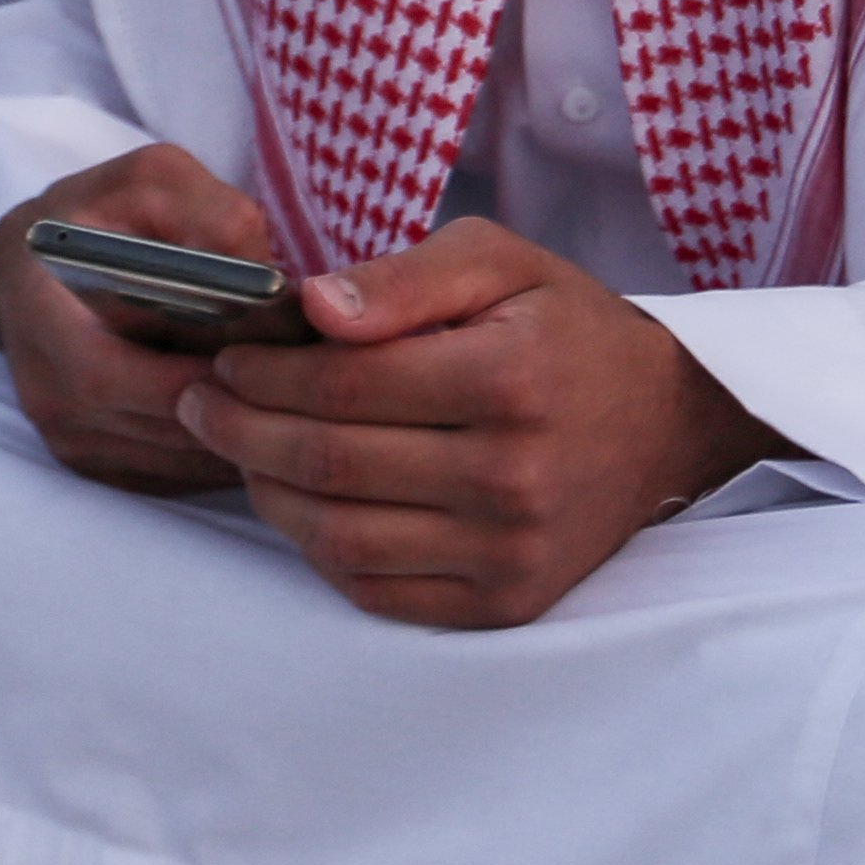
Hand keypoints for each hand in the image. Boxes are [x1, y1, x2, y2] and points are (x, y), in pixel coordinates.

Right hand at [0, 146, 281, 495]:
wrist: (38, 264)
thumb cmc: (101, 215)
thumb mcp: (153, 181)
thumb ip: (211, 215)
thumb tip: (271, 278)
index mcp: (41, 314)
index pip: (116, 376)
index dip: (203, 374)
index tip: (275, 350)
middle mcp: (47, 391)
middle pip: (161, 426)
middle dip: (243, 403)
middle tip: (311, 375)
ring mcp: (68, 439)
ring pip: (177, 459)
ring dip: (244, 433)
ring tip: (297, 390)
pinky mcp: (96, 464)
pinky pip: (174, 475)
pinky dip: (224, 451)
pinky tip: (259, 409)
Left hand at [181, 220, 787, 629]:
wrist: (663, 422)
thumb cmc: (565, 329)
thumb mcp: (498, 262)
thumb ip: (403, 277)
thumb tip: (313, 308)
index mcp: (508, 379)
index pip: (344, 384)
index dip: (265, 372)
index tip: (227, 357)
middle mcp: (512, 476)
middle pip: (329, 462)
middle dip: (241, 429)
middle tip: (201, 401)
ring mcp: (509, 552)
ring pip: (339, 535)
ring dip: (266, 492)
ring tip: (239, 450)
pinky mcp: (502, 603)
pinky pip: (376, 588)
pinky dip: (319, 547)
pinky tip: (300, 502)